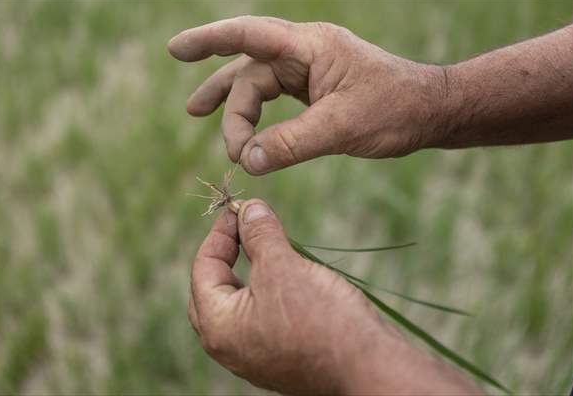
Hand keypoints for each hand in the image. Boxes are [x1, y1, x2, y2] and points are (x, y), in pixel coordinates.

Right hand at [168, 16, 446, 174]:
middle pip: (249, 72)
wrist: (430, 111)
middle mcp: (304, 51)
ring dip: (232, 104)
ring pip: (257, 82)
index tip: (175, 49)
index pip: (249, 36)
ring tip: (196, 114)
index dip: (209, 40)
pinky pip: (274, 96)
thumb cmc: (395, 110)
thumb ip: (292, 144)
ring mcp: (309, 69)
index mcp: (310, 47)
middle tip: (232, 151)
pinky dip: (256, 113)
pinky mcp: (314, 88)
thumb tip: (248, 161)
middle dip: (230, 106)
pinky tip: (246, 128)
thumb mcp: (341, 128)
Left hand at [188, 199, 480, 394]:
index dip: (220, 232)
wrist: (369, 365)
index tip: (240, 208)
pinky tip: (286, 272)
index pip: (203, 268)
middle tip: (247, 225)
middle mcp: (230, 346)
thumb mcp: (283, 267)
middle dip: (229, 252)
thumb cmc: (320, 318)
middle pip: (215, 287)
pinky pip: (262, 314)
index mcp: (218, 327)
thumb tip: (248, 208)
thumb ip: (259, 235)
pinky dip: (268, 288)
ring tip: (268, 242)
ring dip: (250, 269)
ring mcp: (255, 354)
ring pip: (240, 301)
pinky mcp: (280, 354)